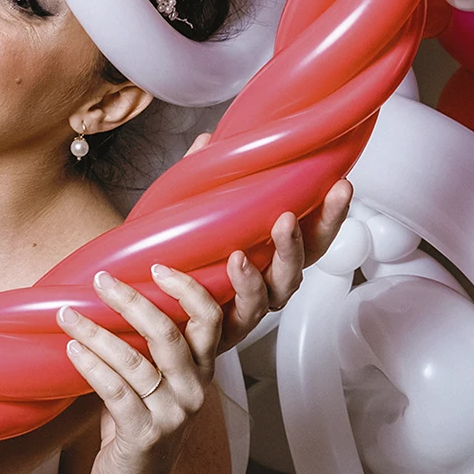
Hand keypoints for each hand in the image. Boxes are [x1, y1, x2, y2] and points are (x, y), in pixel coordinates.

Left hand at [57, 266, 221, 473]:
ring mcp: (171, 415)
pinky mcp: (144, 435)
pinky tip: (71, 349)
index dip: (190, 290)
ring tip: (66, 313)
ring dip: (96, 332)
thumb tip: (115, 294)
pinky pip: (115, 391)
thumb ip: (147, 346)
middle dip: (132, 301)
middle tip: (101, 280)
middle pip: (169, 334)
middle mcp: (193, 392)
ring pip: (134, 361)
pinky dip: (90, 365)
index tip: (159, 265)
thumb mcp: (152, 382)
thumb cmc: (138, 426)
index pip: (209, 321)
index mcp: (200, 371)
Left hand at [180, 133, 352, 349]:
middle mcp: (264, 287)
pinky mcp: (220, 333)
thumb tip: (209, 140)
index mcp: (267, 258)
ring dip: (269, 266)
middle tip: (289, 216)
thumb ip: (200, 179)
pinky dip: (236, 289)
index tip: (341, 184)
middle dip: (304, 241)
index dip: (331, 215)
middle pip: (302, 267)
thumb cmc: (169, 261)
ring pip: (273, 294)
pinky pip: (235, 315)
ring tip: (252, 245)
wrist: (132, 308)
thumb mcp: (185, 214)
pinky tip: (231, 264)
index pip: (311, 236)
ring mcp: (245, 312)